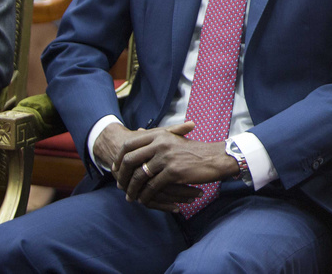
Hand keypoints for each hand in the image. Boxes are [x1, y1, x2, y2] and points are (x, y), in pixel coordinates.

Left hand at [115, 122, 237, 210]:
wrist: (215, 158)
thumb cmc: (194, 150)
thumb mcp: (174, 137)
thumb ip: (156, 135)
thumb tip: (139, 131)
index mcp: (159, 134)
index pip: (129, 145)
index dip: (119, 158)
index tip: (116, 168)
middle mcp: (160, 143)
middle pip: (130, 160)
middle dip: (122, 175)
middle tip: (120, 185)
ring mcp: (166, 158)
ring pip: (139, 176)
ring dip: (132, 189)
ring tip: (131, 197)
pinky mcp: (173, 172)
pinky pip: (152, 187)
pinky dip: (146, 195)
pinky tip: (144, 200)